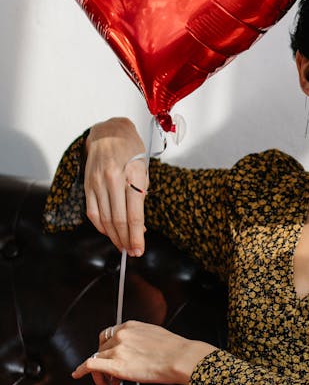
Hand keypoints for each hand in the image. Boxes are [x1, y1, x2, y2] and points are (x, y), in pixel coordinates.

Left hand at [72, 320, 216, 384]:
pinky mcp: (116, 365)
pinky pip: (91, 365)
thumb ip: (141, 339)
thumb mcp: (154, 335)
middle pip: (101, 348)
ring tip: (109, 384)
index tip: (109, 357)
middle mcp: (121, 335)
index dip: (108, 348)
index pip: (110, 335)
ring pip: (97, 358)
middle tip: (110, 375)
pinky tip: (78, 374)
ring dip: (100, 372)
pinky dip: (81, 370)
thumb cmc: (174, 350)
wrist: (180, 358)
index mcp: (131, 326)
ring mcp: (117, 349)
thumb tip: (137, 351)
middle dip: (104, 361)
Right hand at [85, 118, 148, 255]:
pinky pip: (92, 212)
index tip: (139, 249)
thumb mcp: (144, 168)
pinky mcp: (88, 185)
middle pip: (119, 220)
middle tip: (132, 252)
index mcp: (132, 175)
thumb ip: (142, 195)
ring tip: (122, 246)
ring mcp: (97, 183)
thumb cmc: (131, 150)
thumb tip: (140, 226)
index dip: (137, 236)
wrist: (108, 132)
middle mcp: (113, 180)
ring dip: (114, 237)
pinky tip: (108, 233)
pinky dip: (100, 226)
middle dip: (126, 241)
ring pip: (104, 219)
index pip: (134, 214)